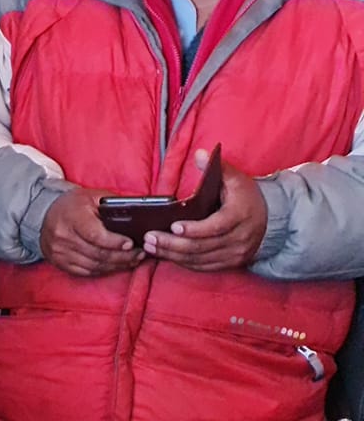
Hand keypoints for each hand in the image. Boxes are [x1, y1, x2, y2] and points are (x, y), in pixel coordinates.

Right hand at [39, 188, 140, 277]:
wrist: (44, 213)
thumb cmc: (74, 204)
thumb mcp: (93, 197)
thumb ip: (113, 205)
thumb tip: (138, 217)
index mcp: (72, 217)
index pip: (95, 235)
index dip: (115, 242)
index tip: (131, 244)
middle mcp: (63, 236)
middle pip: (97, 253)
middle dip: (122, 256)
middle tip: (139, 254)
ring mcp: (59, 252)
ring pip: (93, 265)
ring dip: (115, 265)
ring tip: (132, 260)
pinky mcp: (59, 262)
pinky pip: (85, 272)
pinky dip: (103, 270)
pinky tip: (114, 266)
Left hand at [144, 149, 267, 271]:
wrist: (270, 220)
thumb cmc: (246, 197)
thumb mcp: (236, 179)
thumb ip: (217, 166)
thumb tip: (199, 154)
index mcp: (241, 216)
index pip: (216, 227)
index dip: (194, 229)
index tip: (173, 226)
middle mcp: (239, 238)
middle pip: (201, 246)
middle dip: (172, 243)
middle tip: (150, 237)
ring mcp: (235, 254)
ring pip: (198, 259)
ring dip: (172, 254)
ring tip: (151, 246)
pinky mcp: (229, 263)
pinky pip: (202, 267)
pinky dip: (182, 262)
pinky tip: (165, 254)